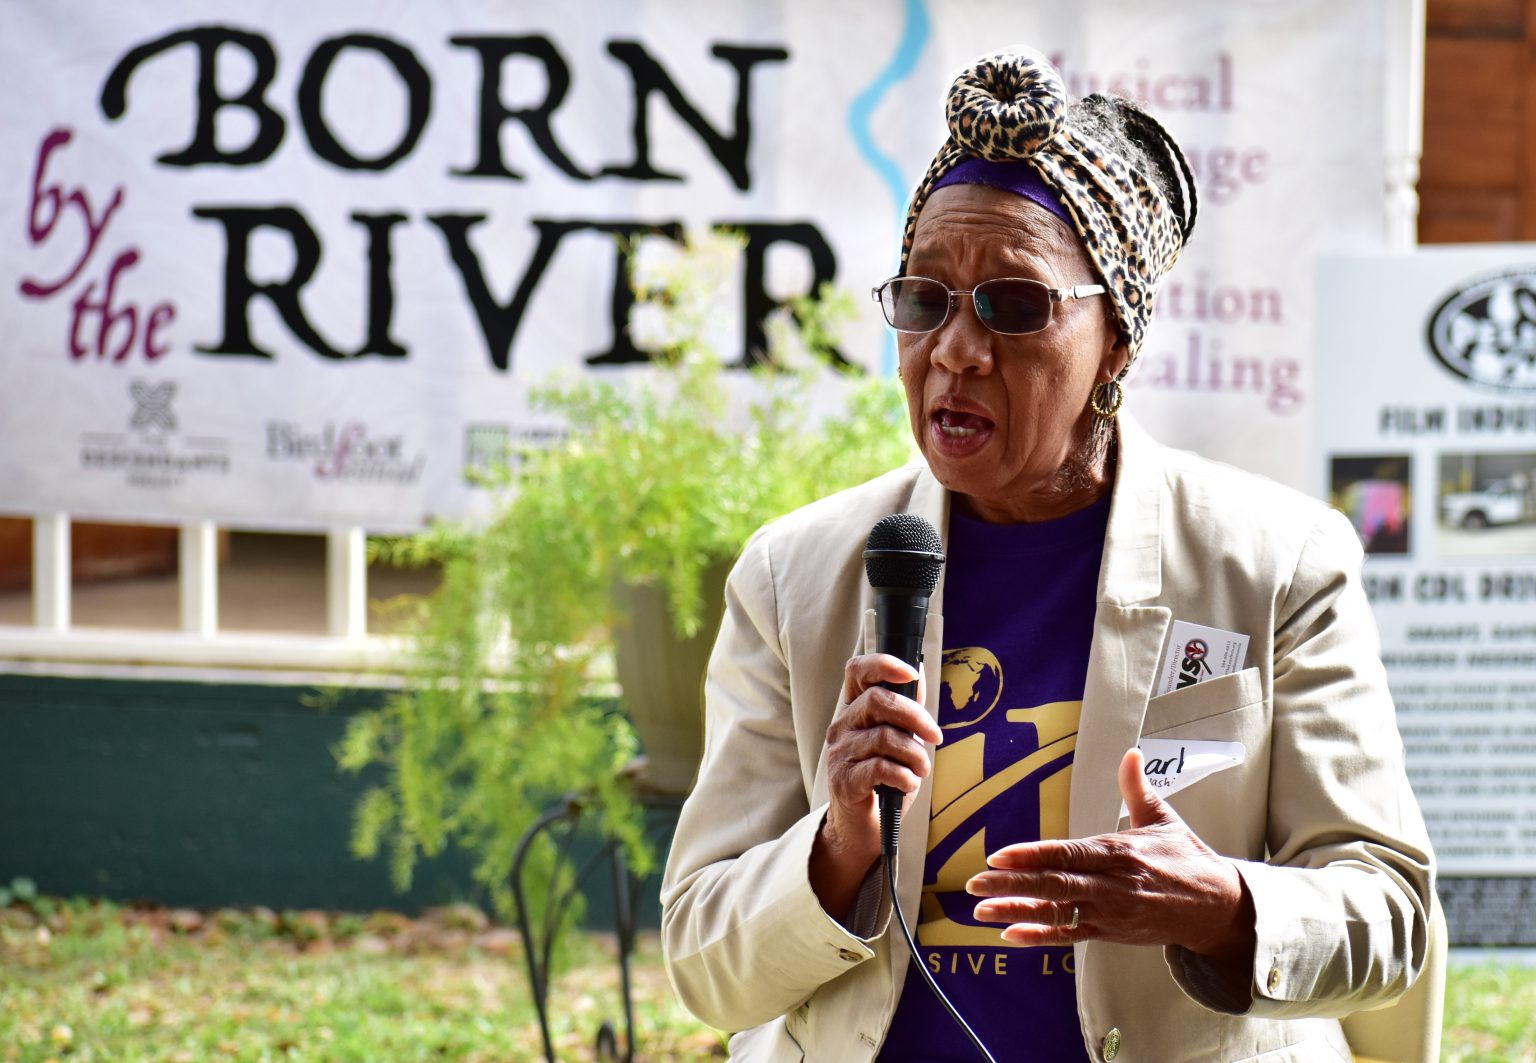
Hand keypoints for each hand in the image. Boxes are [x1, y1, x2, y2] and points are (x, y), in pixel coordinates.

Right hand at [810, 654, 940, 916]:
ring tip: (922, 770)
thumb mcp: (899, 741)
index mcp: (854, 709)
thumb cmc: (883, 780)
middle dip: (915, 716)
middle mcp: (842, 726)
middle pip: (877, 701)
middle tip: (934, 737)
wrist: (862, 827)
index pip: (858, 670)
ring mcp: (840, 753)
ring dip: (913, 754)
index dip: (883, 664)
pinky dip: (903, 775)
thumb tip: (919, 677)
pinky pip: (879, 768)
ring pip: (883, 737)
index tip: (911, 674)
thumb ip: (906, 712)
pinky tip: (909, 784)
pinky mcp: (844, 781)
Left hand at [966, 748, 1254, 962]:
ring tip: (980, 911)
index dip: (1032, 855)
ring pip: (1056, 913)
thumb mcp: (1163, 819)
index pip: (1067, 854)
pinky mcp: (1111, 933)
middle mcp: (1111, 884)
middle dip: (1011, 884)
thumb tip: (1131, 753)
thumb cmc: (1187, 859)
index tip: (999, 854)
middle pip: (1054, 885)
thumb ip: (1137, 788)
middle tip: (974, 883)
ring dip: (1016, 911)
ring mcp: (1110, 912)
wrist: (1218, 908)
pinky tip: (1010, 934)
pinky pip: (1070, 936)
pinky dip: (1039, 936)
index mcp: (1119, 852)